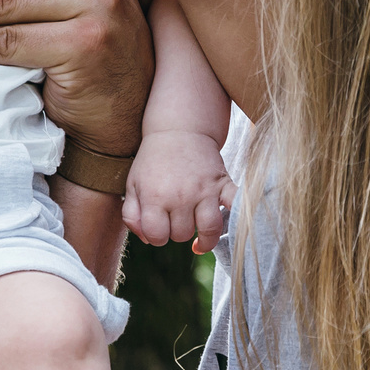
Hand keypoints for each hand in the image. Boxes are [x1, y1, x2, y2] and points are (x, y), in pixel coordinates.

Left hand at [123, 130, 233, 253]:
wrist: (178, 130)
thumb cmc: (153, 162)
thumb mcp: (132, 186)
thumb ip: (131, 216)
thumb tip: (146, 239)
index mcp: (155, 196)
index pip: (157, 236)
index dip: (156, 237)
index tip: (159, 229)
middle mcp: (181, 196)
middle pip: (182, 235)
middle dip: (177, 233)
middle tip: (176, 220)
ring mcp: (204, 190)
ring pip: (209, 229)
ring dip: (204, 237)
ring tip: (200, 237)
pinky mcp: (223, 183)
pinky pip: (236, 206)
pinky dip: (238, 218)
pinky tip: (230, 226)